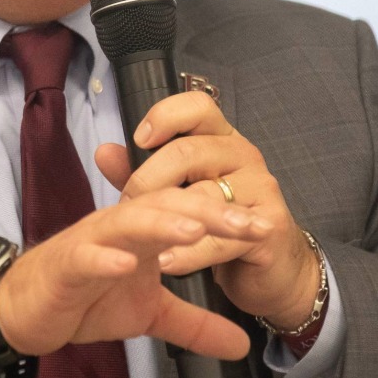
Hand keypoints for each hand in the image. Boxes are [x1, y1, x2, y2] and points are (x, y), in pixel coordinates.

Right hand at [0, 187, 256, 360]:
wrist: (24, 310)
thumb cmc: (84, 300)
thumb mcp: (150, 315)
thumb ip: (195, 324)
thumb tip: (241, 345)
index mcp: (144, 232)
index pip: (189, 213)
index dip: (227, 217)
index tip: (266, 227)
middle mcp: (120, 228)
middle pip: (166, 207)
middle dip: (208, 211)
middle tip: (247, 222)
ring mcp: (91, 243)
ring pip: (128, 222)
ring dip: (161, 224)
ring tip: (195, 231)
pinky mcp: (63, 266)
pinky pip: (85, 257)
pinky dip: (105, 258)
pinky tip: (127, 264)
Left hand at [94, 89, 322, 329]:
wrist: (272, 271)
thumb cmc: (221, 226)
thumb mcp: (179, 195)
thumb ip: (142, 173)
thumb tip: (104, 151)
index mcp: (220, 139)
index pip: (197, 106)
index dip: (165, 115)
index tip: (139, 139)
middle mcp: (244, 154)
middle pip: (188, 151)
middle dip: (148, 181)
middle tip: (128, 208)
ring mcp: (261, 188)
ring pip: (204, 196)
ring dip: (167, 221)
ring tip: (142, 242)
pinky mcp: (270, 226)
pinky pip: (222, 236)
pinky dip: (190, 253)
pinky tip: (168, 263)